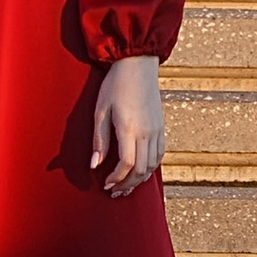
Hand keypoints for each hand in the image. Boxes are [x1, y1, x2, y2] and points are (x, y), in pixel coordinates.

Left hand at [91, 53, 163, 196]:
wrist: (138, 64)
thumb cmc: (115, 85)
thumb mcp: (100, 110)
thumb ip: (99, 140)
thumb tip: (95, 165)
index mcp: (129, 128)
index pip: (126, 164)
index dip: (116, 179)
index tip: (106, 184)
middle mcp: (146, 132)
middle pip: (141, 170)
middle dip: (127, 184)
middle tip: (115, 191)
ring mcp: (156, 130)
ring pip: (152, 165)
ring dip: (139, 179)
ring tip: (126, 185)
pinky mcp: (161, 126)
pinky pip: (159, 154)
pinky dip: (150, 167)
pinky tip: (140, 170)